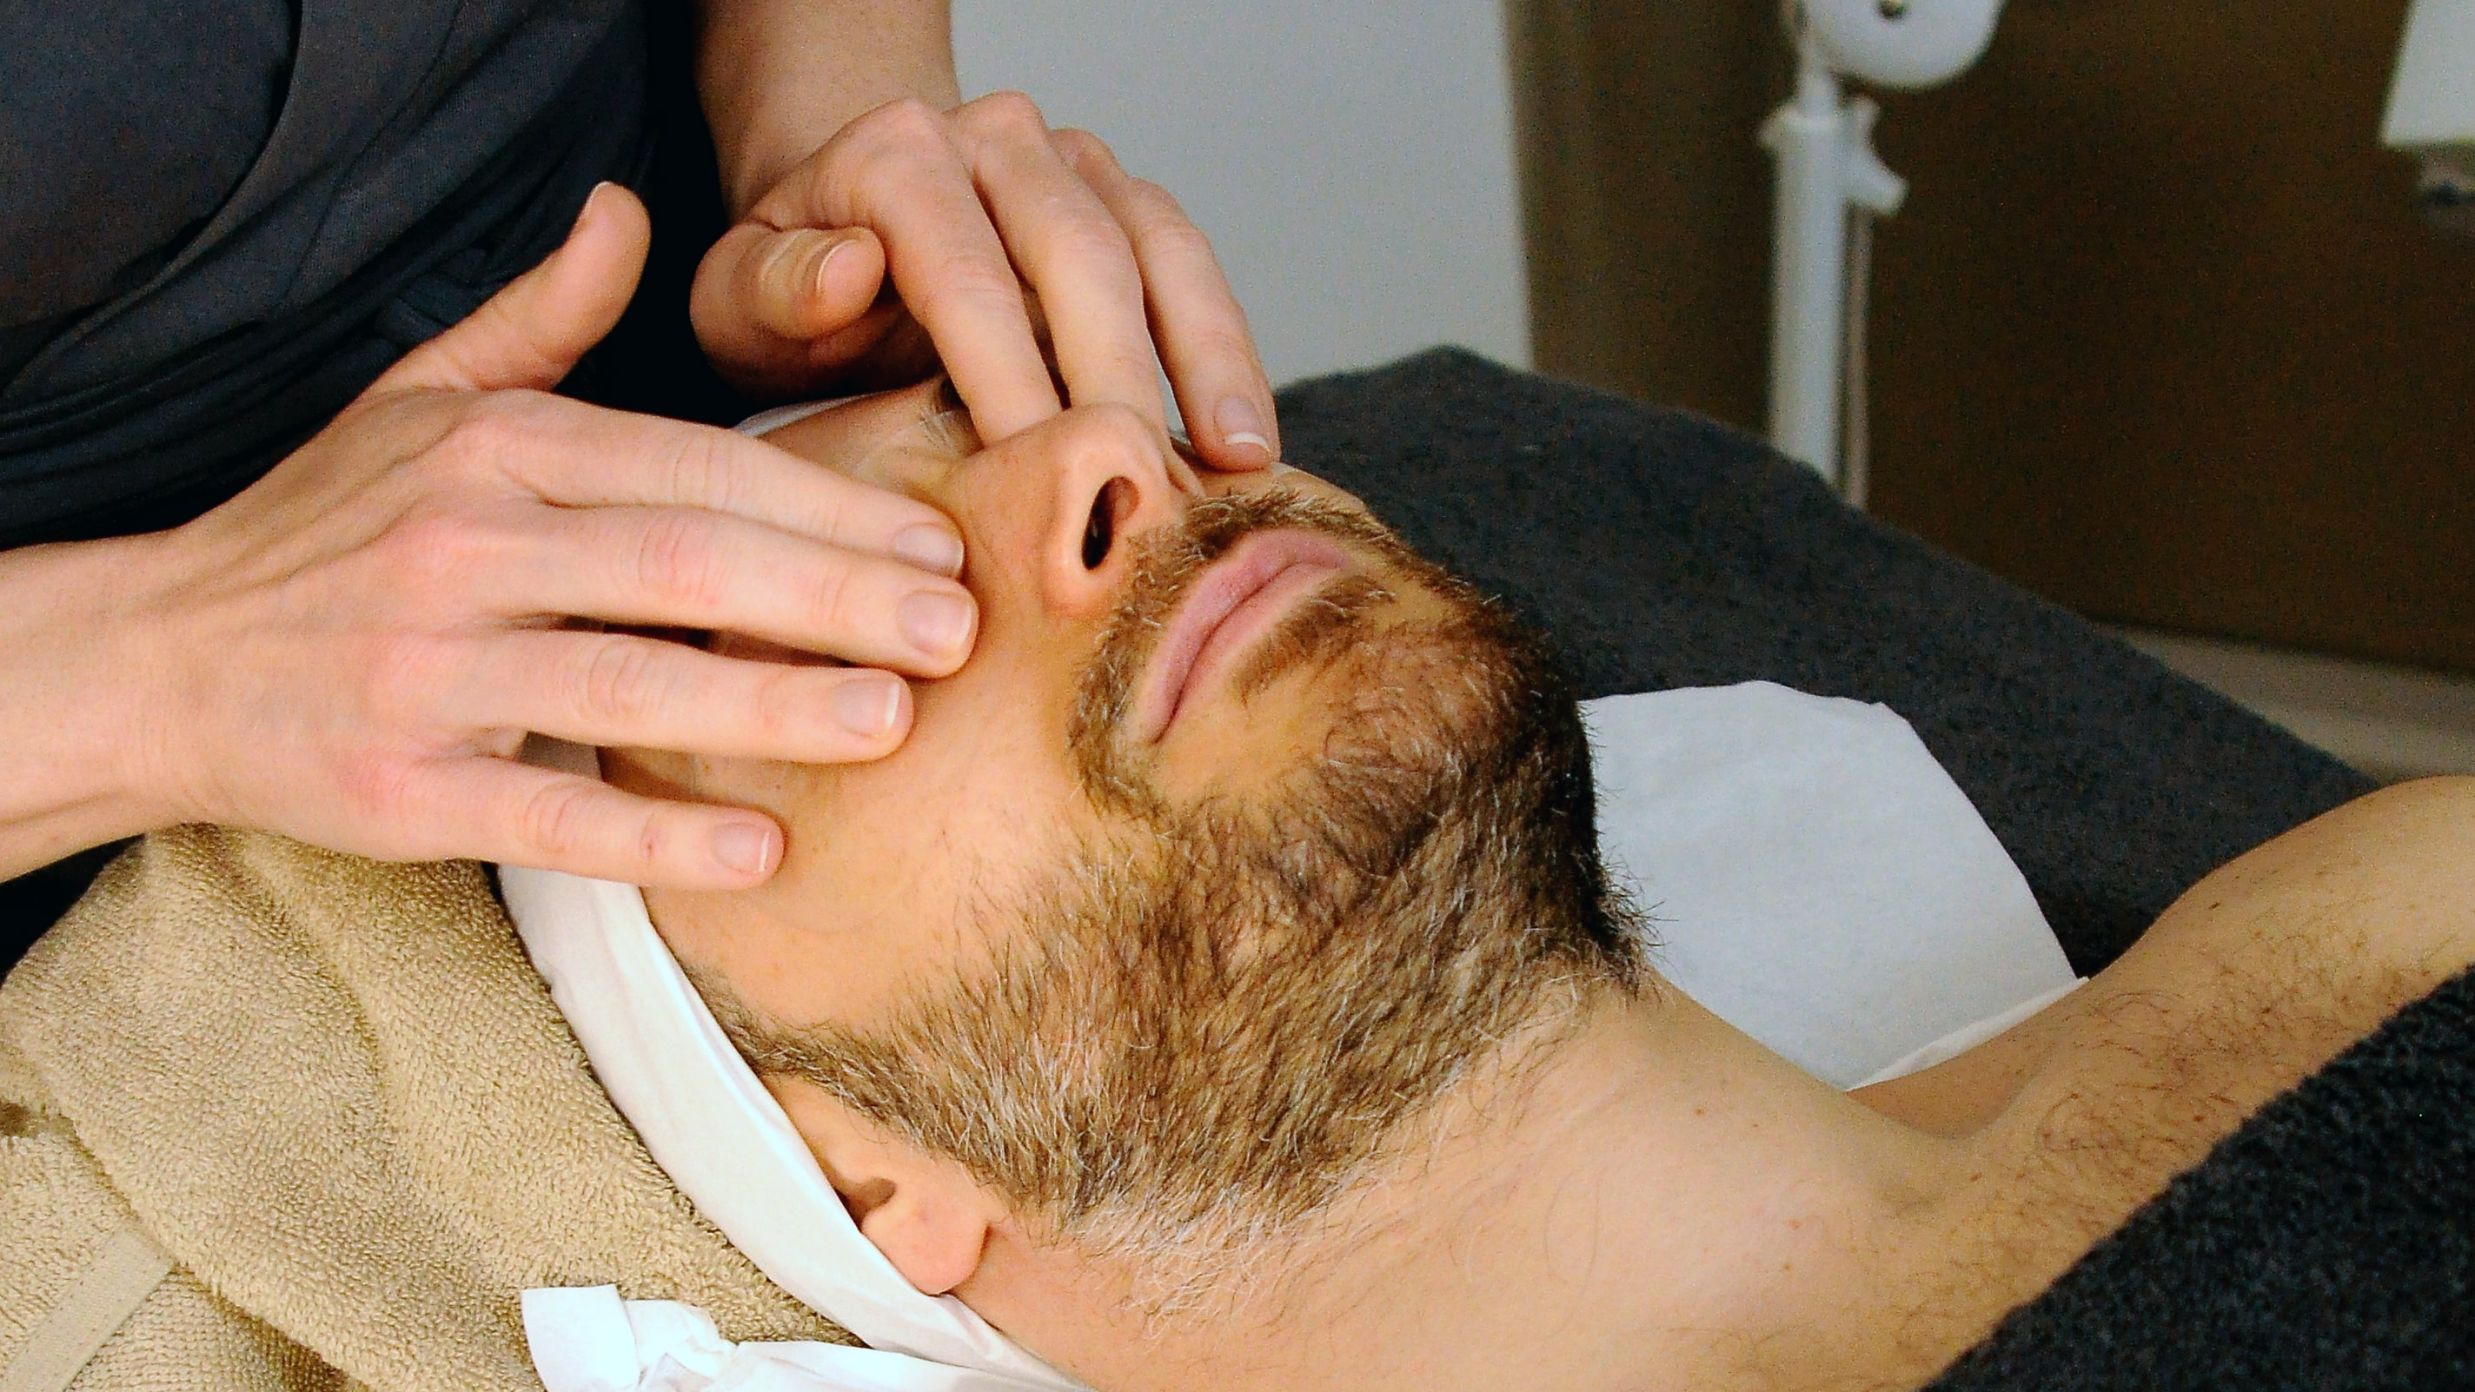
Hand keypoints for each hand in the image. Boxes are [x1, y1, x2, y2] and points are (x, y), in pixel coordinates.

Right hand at [124, 186, 977, 887]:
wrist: (159, 657)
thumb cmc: (325, 529)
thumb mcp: (420, 396)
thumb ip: (540, 316)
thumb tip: (626, 213)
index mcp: (496, 450)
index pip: (694, 469)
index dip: (825, 506)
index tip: (936, 544)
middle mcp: (463, 548)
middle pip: (682, 567)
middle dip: (833, 597)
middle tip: (957, 630)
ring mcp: (430, 672)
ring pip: (627, 686)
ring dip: (768, 706)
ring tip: (891, 721)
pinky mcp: (402, 788)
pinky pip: (548, 814)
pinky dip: (654, 836)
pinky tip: (760, 848)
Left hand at [688, 91, 1280, 470]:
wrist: (843, 236)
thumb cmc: (791, 295)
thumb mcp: (736, 302)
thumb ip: (775, 291)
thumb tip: (853, 267)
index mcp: (894, 157)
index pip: (964, 270)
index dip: (1008, 374)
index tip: (1040, 468)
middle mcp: (996, 139)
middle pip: (1078, 254)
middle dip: (1117, 378)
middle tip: (1141, 487)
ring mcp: (1074, 165)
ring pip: (1157, 249)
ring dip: (1204, 359)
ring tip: (1235, 464)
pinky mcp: (1127, 203)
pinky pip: (1191, 267)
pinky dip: (1224, 351)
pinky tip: (1246, 440)